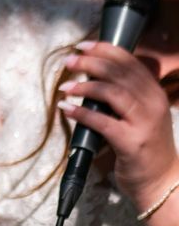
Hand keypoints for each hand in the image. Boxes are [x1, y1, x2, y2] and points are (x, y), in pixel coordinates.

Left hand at [59, 41, 178, 207]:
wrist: (160, 179)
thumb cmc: (143, 144)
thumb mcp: (140, 113)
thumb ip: (123, 95)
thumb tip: (91, 75)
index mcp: (154, 92)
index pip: (129, 62)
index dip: (105, 50)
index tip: (83, 45)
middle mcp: (153, 103)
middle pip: (119, 73)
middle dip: (91, 63)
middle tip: (69, 61)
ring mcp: (144, 122)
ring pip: (113, 93)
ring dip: (85, 87)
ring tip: (65, 87)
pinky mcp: (131, 142)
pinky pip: (102, 122)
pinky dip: (82, 113)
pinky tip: (66, 109)